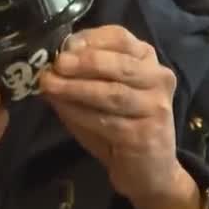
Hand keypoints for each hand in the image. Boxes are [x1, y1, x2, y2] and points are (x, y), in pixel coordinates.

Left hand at [38, 26, 202, 208]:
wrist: (148, 170)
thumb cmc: (119, 123)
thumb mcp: (100, 92)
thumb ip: (81, 75)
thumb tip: (49, 65)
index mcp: (147, 59)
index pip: (120, 37)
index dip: (90, 39)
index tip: (65, 45)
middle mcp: (159, 78)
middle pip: (118, 64)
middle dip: (83, 63)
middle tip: (56, 65)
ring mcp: (156, 107)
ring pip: (113, 93)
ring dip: (76, 88)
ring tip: (50, 86)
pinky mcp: (147, 134)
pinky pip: (108, 121)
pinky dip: (81, 113)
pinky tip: (63, 109)